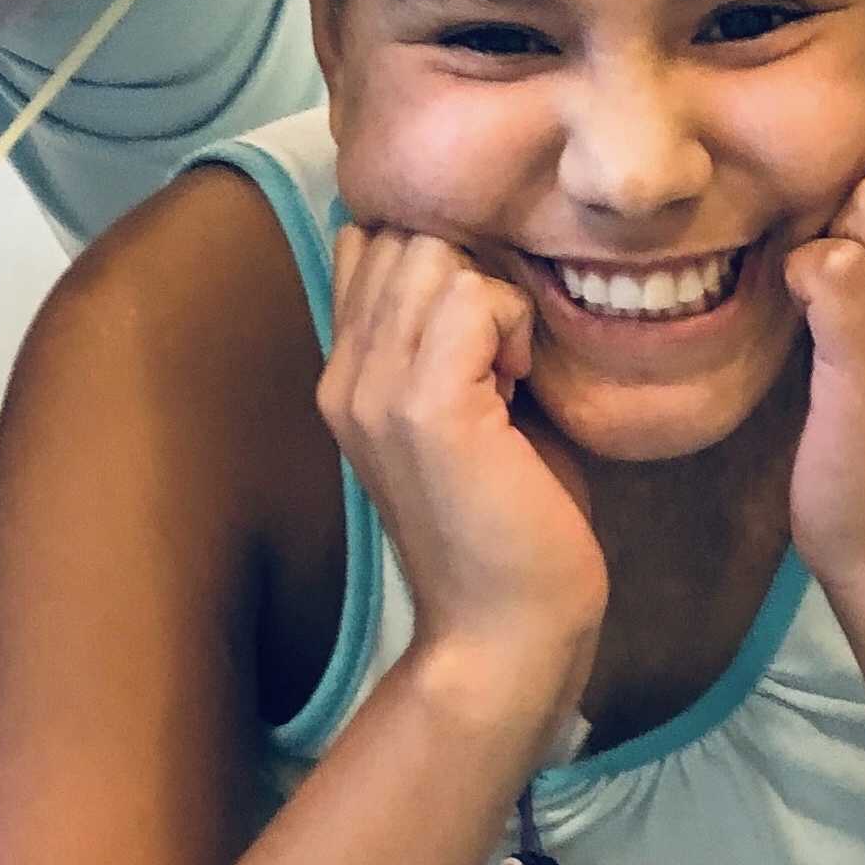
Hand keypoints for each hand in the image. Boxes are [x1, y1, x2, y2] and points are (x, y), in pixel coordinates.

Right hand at [320, 224, 605, 736]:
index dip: (440, 260)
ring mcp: (374, 389)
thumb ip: (456, 339)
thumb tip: (488, 261)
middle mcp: (343, 375)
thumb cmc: (512, 524)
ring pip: (431, 251)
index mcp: (348, 375)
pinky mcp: (425, 406)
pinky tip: (521, 385)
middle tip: (501, 354)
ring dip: (493, 296)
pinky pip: (471, 295)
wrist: (505, 631)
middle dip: (469, 270)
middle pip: (400, 234)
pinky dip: (513, 323)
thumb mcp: (470, 409)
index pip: (368, 242)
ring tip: (509, 371)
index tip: (483, 331)